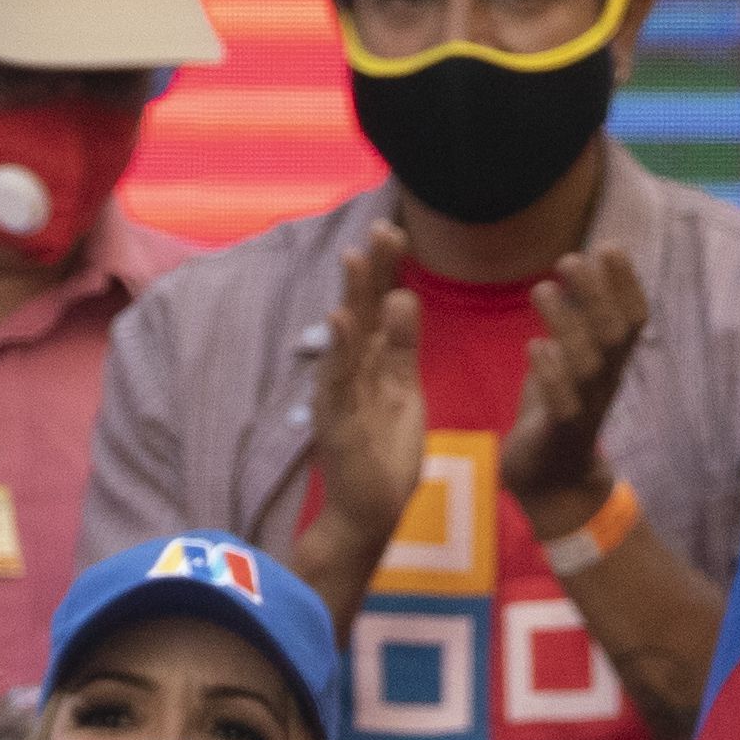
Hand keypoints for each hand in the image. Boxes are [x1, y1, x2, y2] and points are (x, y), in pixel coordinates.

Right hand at [296, 226, 426, 600]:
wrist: (369, 512)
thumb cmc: (386, 455)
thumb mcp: (405, 391)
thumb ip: (404, 346)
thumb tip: (403, 296)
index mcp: (375, 360)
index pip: (381, 305)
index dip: (387, 270)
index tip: (396, 230)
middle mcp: (354, 368)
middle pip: (363, 309)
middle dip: (372, 270)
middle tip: (381, 227)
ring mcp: (341, 392)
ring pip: (346, 336)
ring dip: (350, 296)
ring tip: (354, 256)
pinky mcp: (334, 418)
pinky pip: (336, 379)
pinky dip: (338, 349)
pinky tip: (339, 319)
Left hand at [504, 245, 648, 532]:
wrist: (551, 483)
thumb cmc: (558, 409)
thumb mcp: (570, 355)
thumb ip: (576, 316)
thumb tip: (580, 262)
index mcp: (611, 362)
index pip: (634, 319)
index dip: (628, 283)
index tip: (609, 246)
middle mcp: (605, 382)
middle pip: (614, 334)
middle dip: (596, 293)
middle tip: (570, 258)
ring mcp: (585, 408)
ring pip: (587, 364)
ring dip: (566, 323)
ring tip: (541, 289)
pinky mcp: (558, 434)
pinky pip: (563, 405)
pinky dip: (551, 374)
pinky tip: (534, 346)